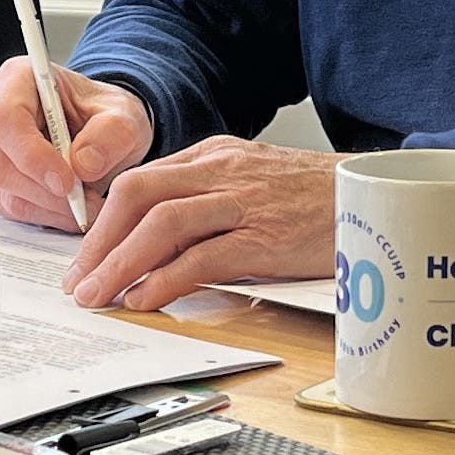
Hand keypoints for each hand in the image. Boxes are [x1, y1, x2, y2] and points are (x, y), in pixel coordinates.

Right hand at [0, 58, 152, 231]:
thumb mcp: (124, 115)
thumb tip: (84, 164)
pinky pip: (14, 207)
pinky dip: (47, 214)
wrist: (101, 128)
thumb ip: (112, 133)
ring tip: (87, 201)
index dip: (32, 155)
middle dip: (46, 190)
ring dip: (50, 206)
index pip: (5, 120)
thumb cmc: (103, 112)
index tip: (66, 181)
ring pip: (5, 191)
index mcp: (17, 79)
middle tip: (87, 199)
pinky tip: (71, 206)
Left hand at [61, 136, 340, 312]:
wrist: (375, 195)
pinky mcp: (266, 237)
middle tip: (79, 281)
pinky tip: (146, 298)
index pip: (140, 182)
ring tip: (99, 295)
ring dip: (120, 263)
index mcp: (213, 156)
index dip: (103, 222)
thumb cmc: (315, 197)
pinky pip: (204, 256)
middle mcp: (221, 171)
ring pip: (162, 224)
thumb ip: (206, 203)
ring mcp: (244, 202)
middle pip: (138, 195)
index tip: (85, 257)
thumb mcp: (251, 183)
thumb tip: (156, 244)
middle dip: (99, 241)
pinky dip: (167, 279)